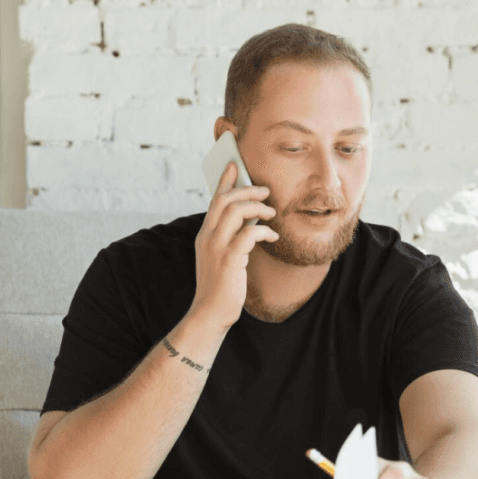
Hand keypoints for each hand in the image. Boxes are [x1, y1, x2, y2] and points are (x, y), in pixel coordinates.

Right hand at [188, 162, 277, 330]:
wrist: (210, 313)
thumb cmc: (221, 287)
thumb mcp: (222, 258)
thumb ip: (230, 239)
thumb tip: (250, 222)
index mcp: (204, 234)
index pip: (214, 200)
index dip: (224, 180)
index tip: (233, 164)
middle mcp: (207, 237)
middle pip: (225, 199)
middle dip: (247, 189)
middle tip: (265, 190)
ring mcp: (216, 247)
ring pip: (235, 210)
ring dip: (257, 207)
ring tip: (271, 212)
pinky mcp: (229, 259)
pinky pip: (249, 233)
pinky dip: (264, 229)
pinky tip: (273, 235)